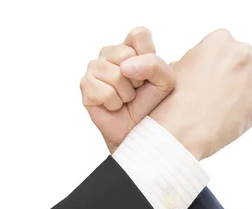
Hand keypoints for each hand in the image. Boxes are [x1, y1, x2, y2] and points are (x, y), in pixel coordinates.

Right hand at [80, 27, 174, 152]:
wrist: (137, 130)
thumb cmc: (150, 104)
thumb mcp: (165, 82)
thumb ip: (155, 65)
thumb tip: (124, 66)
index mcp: (130, 47)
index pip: (139, 34)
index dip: (148, 56)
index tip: (148, 74)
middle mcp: (109, 53)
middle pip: (125, 54)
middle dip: (137, 79)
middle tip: (136, 90)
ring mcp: (94, 68)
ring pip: (115, 75)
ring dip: (126, 94)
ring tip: (125, 99)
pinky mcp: (85, 86)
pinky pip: (103, 91)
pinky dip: (114, 103)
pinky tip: (114, 106)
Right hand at [150, 29, 251, 159]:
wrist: (182, 131)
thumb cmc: (173, 100)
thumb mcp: (177, 66)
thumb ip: (198, 59)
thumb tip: (205, 67)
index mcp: (220, 39)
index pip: (222, 45)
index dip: (212, 63)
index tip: (205, 77)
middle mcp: (243, 51)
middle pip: (240, 59)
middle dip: (231, 73)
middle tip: (214, 93)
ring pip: (251, 78)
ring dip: (240, 89)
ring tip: (219, 106)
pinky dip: (246, 106)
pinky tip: (228, 115)